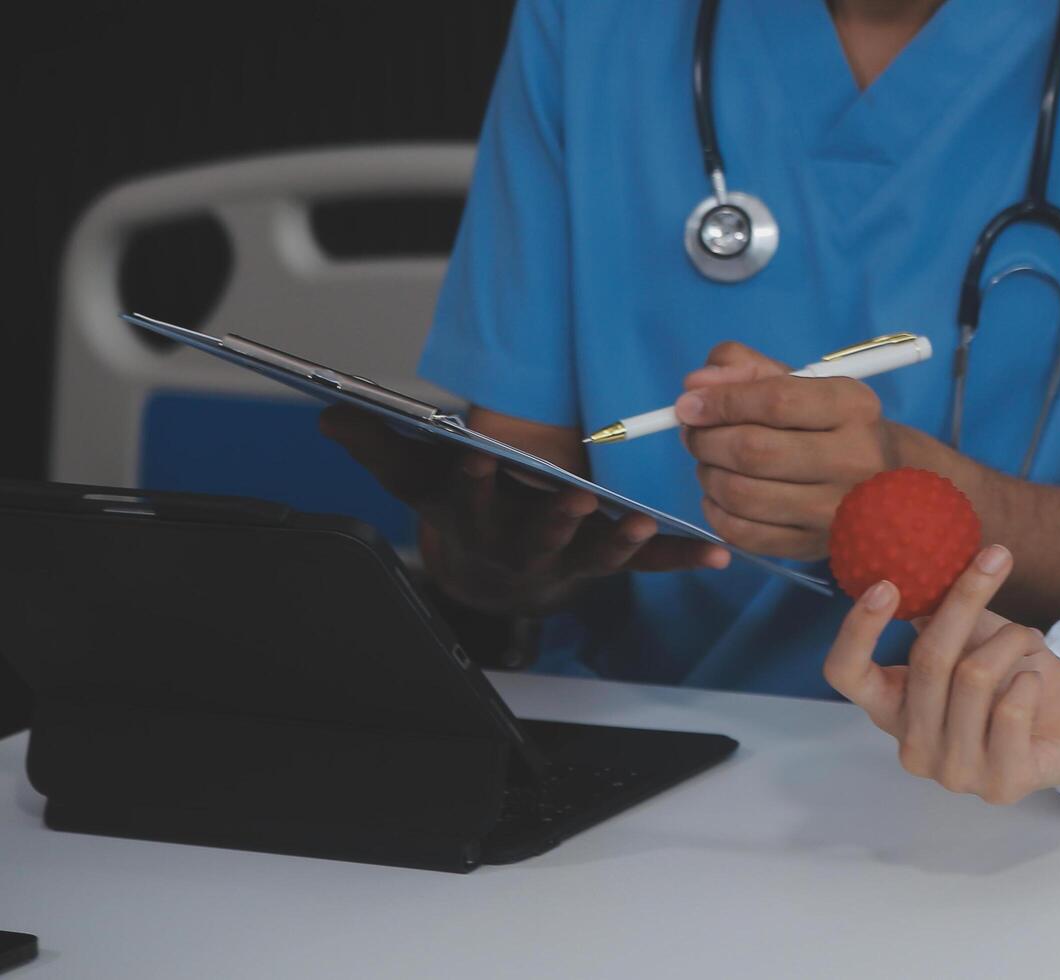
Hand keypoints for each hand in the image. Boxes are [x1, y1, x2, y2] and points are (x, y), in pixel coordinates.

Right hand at [320, 406, 728, 614]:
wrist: (491, 571)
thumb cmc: (461, 509)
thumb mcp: (417, 478)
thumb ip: (378, 445)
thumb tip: (331, 415)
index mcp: (476, 522)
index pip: (468, 501)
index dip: (471, 481)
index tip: (478, 457)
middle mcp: (523, 548)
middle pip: (537, 536)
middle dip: (555, 519)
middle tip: (574, 497)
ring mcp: (570, 561)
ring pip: (595, 555)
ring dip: (620, 541)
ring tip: (645, 524)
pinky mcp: (609, 565)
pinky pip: (648, 567)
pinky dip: (682, 560)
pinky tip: (718, 556)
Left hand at [676, 342, 902, 559]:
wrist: (884, 479)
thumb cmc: (831, 423)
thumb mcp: (801, 382)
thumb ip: (744, 369)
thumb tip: (695, 387)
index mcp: (853, 408)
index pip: (776, 401)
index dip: (721, 402)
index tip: (688, 405)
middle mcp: (854, 459)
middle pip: (754, 451)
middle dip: (706, 440)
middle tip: (694, 435)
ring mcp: (835, 510)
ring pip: (743, 494)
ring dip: (708, 475)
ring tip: (709, 463)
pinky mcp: (814, 545)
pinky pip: (745, 534)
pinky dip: (716, 512)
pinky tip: (720, 496)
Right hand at [825, 545, 1059, 803]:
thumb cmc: (1016, 675)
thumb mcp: (975, 636)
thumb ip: (944, 611)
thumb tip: (921, 565)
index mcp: (893, 708)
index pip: (846, 674)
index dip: (858, 630)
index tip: (886, 584)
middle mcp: (914, 747)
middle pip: (927, 660)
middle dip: (964, 602)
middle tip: (995, 559)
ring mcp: (954, 773)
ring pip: (972, 678)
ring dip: (1009, 641)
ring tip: (1025, 639)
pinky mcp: (1001, 785)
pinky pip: (1010, 711)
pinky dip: (1028, 679)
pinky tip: (1033, 681)